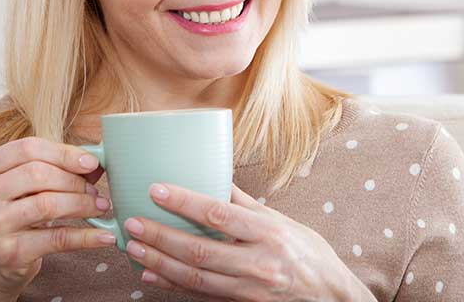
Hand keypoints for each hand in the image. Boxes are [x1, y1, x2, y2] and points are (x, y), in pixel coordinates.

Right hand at [0, 137, 115, 298]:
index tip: (91, 162)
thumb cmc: (9, 216)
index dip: (65, 153)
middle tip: (95, 190)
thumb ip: (53, 170)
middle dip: (74, 180)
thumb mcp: (20, 188)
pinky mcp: (9, 252)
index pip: (29, 148)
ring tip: (101, 207)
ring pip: (48, 204)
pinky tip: (104, 236)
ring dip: (82, 204)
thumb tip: (96, 164)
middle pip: (38, 174)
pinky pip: (57, 239)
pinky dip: (86, 236)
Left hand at [121, 182, 367, 300]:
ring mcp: (249, 289)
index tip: (156, 189)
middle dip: (161, 235)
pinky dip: (173, 286)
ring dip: (160, 262)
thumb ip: (247, 203)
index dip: (184, 202)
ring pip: (195, 277)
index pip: (218, 213)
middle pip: (200, 249)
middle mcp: (258, 262)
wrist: (331, 299)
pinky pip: (201, 296)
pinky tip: (150, 275)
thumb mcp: (284, 222)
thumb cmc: (309, 255)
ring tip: (134, 246)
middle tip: (132, 221)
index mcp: (268, 232)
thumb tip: (217, 175)